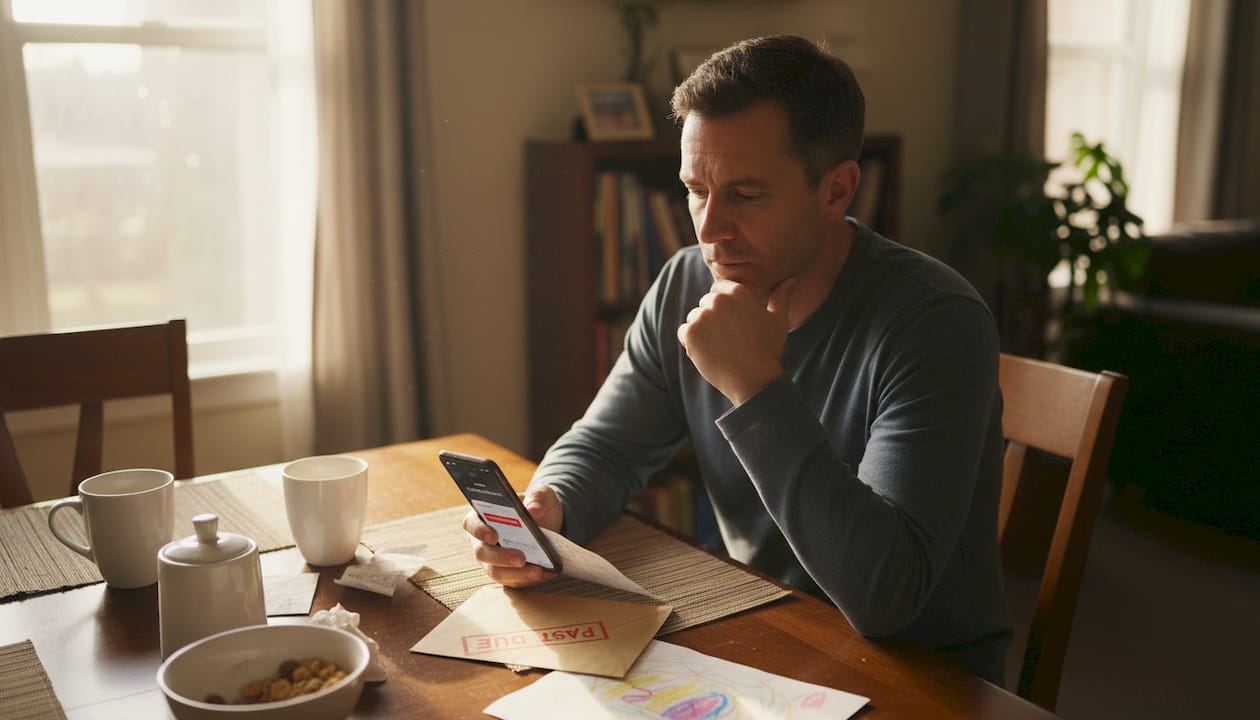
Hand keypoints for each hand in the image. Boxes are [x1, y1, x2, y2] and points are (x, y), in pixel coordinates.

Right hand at [461, 483, 563, 586]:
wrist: (551, 524)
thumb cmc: (538, 505)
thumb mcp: (542, 495)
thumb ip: (538, 498)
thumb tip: (533, 510)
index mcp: (483, 516)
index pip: (471, 524)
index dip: (480, 530)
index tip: (494, 535)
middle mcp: (482, 540)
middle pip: (482, 552)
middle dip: (501, 557)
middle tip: (521, 558)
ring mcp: (493, 560)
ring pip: (495, 571)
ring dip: (516, 573)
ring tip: (537, 571)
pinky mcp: (506, 574)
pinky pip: (512, 581)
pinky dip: (527, 579)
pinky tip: (543, 574)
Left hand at [677, 276, 796, 404]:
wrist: (753, 380)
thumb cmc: (768, 350)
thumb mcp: (778, 321)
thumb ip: (780, 297)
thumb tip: (791, 279)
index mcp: (738, 291)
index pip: (719, 290)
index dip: (725, 307)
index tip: (734, 324)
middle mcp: (718, 300)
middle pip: (706, 303)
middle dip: (714, 318)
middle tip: (730, 338)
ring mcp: (702, 316)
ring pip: (694, 318)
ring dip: (702, 330)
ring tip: (722, 346)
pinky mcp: (690, 333)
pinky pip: (684, 332)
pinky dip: (692, 343)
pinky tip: (710, 352)